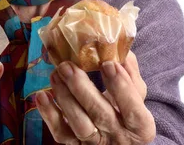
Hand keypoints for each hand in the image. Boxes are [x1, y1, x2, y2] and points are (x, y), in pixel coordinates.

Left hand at [36, 51, 154, 144]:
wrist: (118, 139)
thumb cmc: (128, 111)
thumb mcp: (136, 95)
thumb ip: (130, 72)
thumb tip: (119, 47)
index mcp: (141, 127)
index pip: (133, 110)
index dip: (121, 87)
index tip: (107, 64)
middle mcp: (119, 138)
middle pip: (101, 115)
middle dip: (82, 88)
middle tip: (67, 65)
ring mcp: (96, 144)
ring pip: (80, 125)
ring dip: (65, 98)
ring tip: (56, 74)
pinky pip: (61, 134)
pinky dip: (49, 115)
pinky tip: (42, 95)